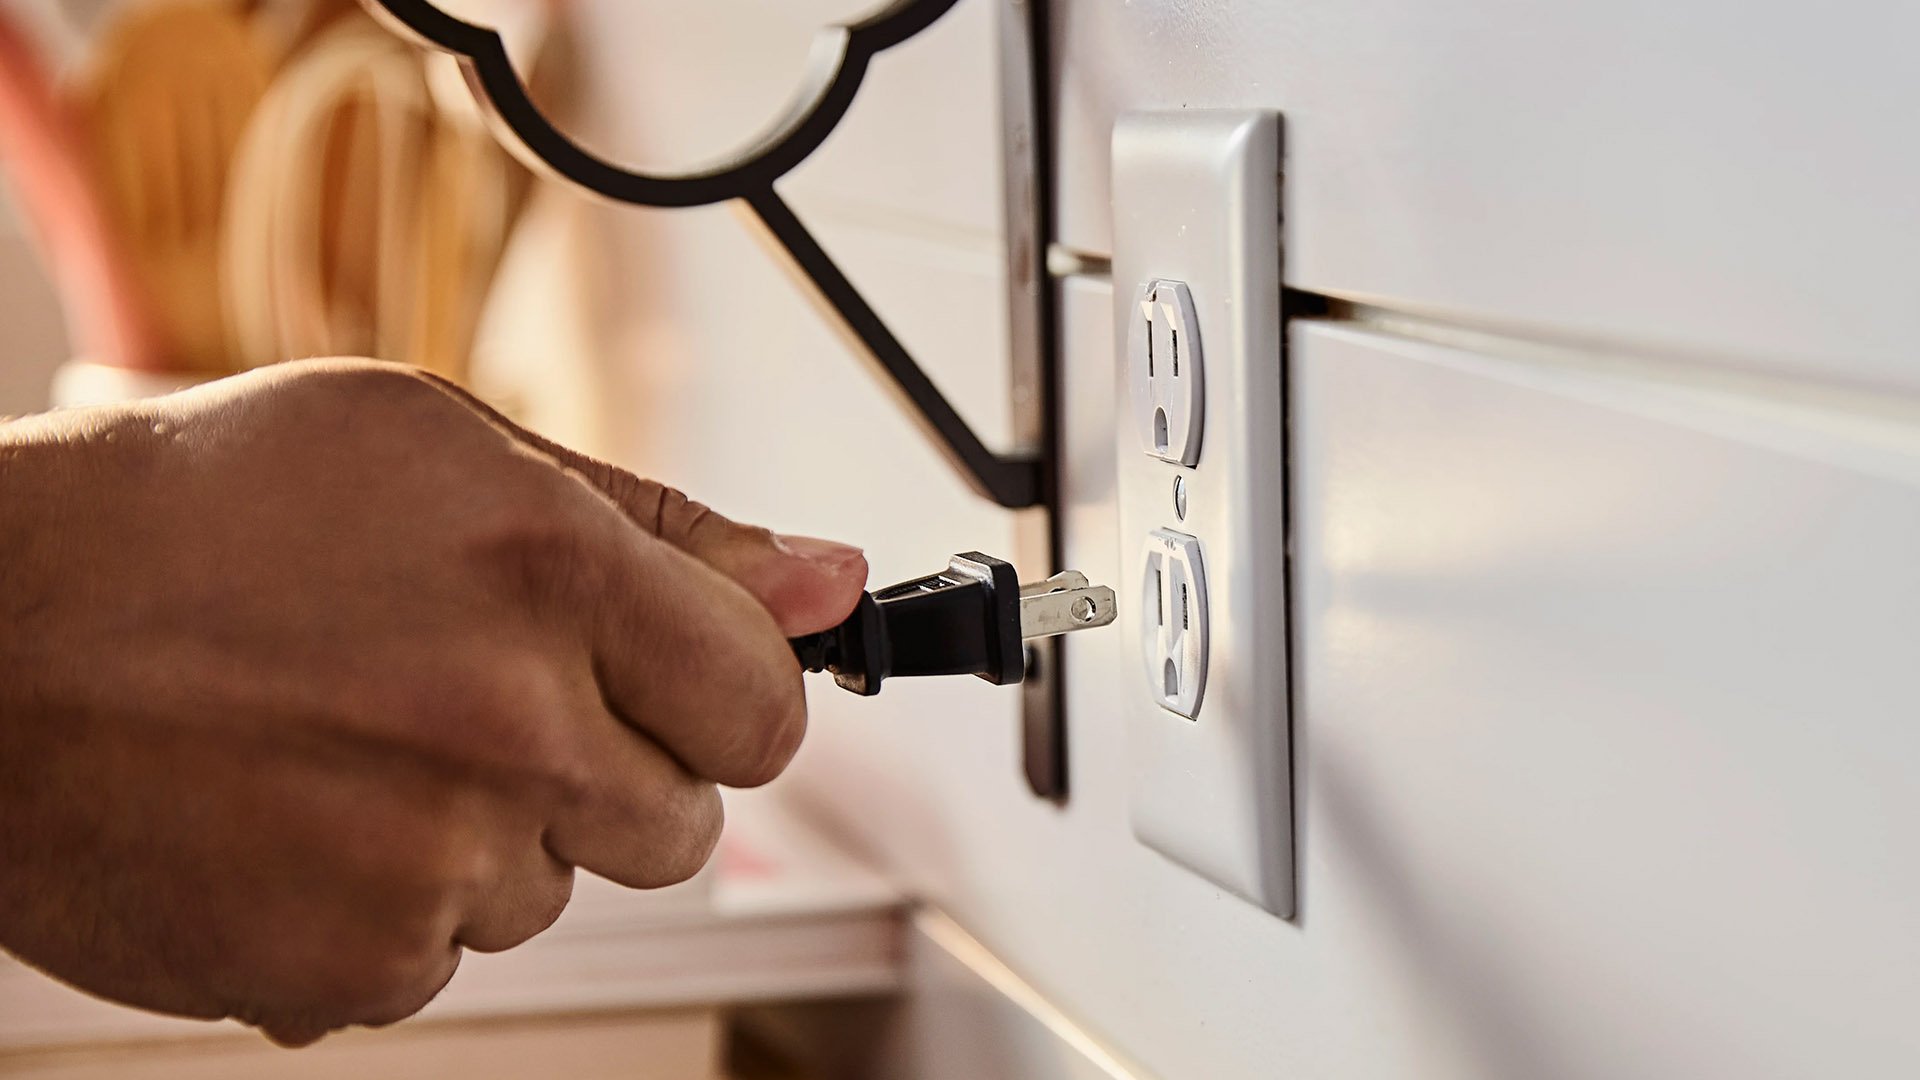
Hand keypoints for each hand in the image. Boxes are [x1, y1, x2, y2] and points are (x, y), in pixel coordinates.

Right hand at [0, 360, 866, 1044]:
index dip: (728, 691)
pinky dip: (400, 903)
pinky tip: (309, 815)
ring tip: (359, 743)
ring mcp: (435, 862)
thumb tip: (828, 582)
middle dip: (613, 767)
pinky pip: (453, 954)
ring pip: (560, 887)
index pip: (767, 698)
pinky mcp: (357, 970)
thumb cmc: (200, 516)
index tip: (686, 684)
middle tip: (482, 701)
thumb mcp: (443, 446)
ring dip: (495, 832)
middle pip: (685, 820)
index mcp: (552, 572)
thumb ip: (663, 526)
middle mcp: (510, 725)